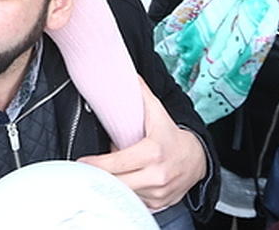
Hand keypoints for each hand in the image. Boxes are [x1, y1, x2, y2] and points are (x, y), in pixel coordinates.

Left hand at [78, 78, 207, 211]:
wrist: (196, 159)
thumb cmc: (171, 136)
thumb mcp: (157, 113)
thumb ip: (140, 94)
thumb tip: (126, 74)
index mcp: (153, 153)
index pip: (117, 164)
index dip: (96, 164)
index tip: (82, 162)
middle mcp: (156, 176)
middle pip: (117, 183)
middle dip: (101, 176)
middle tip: (88, 169)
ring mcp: (157, 193)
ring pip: (124, 194)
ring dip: (114, 184)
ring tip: (112, 172)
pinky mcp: (157, 204)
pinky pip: (134, 202)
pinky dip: (126, 194)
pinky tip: (125, 182)